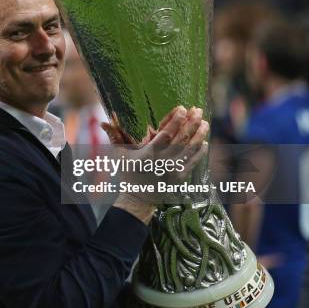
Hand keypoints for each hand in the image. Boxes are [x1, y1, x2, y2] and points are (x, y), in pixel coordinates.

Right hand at [106, 106, 208, 223]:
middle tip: (198, 110)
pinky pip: (193, 162)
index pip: (166, 134)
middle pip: (181, 140)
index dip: (175, 121)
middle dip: (191, 123)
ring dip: (199, 134)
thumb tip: (103, 121)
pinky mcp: (180, 178)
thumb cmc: (128, 173)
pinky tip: (203, 141)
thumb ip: (115, 136)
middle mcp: (163, 162)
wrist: (138, 198)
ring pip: (190, 149)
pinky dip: (199, 152)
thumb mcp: (120, 155)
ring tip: (205, 122)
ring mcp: (173, 171)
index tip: (182, 108)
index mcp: (149, 154)